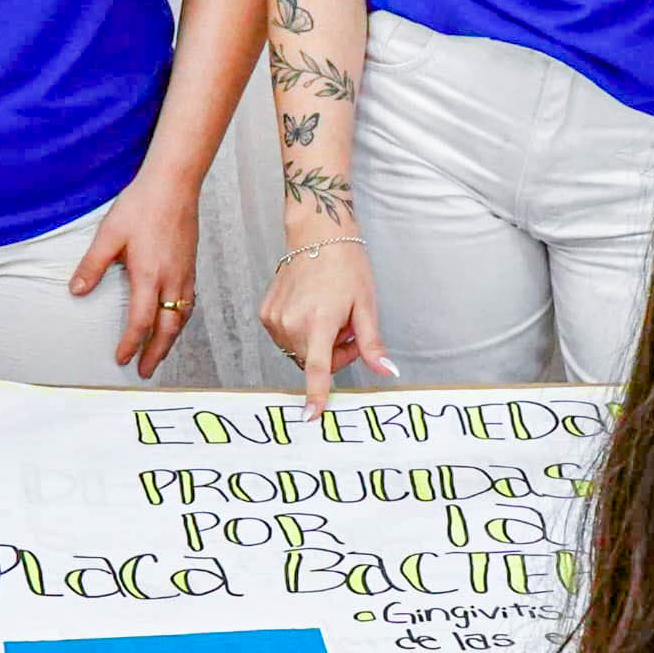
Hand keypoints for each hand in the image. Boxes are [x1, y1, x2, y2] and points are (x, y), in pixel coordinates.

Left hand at [72, 174, 203, 378]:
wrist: (174, 185)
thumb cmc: (142, 205)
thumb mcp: (109, 234)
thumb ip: (93, 265)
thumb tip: (76, 291)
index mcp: (149, 275)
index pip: (141, 321)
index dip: (131, 344)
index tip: (121, 358)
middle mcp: (171, 279)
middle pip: (167, 328)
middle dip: (156, 353)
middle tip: (145, 372)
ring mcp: (185, 274)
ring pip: (182, 318)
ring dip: (170, 340)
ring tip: (159, 354)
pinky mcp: (191, 266)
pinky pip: (189, 303)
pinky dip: (181, 320)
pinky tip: (175, 321)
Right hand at [260, 237, 391, 417]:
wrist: (316, 235)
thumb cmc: (346, 267)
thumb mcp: (366, 305)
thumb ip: (372, 344)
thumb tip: (387, 371)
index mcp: (319, 322)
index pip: (318, 369)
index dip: (316, 395)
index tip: (311, 417)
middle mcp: (292, 323)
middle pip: (313, 363)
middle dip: (333, 355)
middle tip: (348, 329)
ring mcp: (275, 319)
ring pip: (299, 351)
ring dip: (316, 343)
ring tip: (328, 314)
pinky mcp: (266, 313)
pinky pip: (286, 338)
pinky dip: (300, 332)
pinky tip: (311, 308)